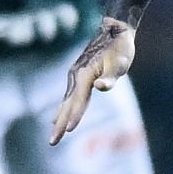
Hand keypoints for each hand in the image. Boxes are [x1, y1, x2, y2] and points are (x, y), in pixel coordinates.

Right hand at [50, 18, 135, 143]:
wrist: (114, 30)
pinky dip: (63, 108)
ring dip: (59, 118)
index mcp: (85, 75)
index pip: (79, 100)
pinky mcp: (78, 76)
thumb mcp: (120, 63)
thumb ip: (111, 77)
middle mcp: (76, 76)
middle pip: (67, 104)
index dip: (74, 115)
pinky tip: (57, 117)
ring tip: (53, 134)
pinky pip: (68, 96)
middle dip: (60, 124)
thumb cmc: (120, 48)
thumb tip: (101, 87)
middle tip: (52, 142)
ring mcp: (75, 76)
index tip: (68, 131)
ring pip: (66, 101)